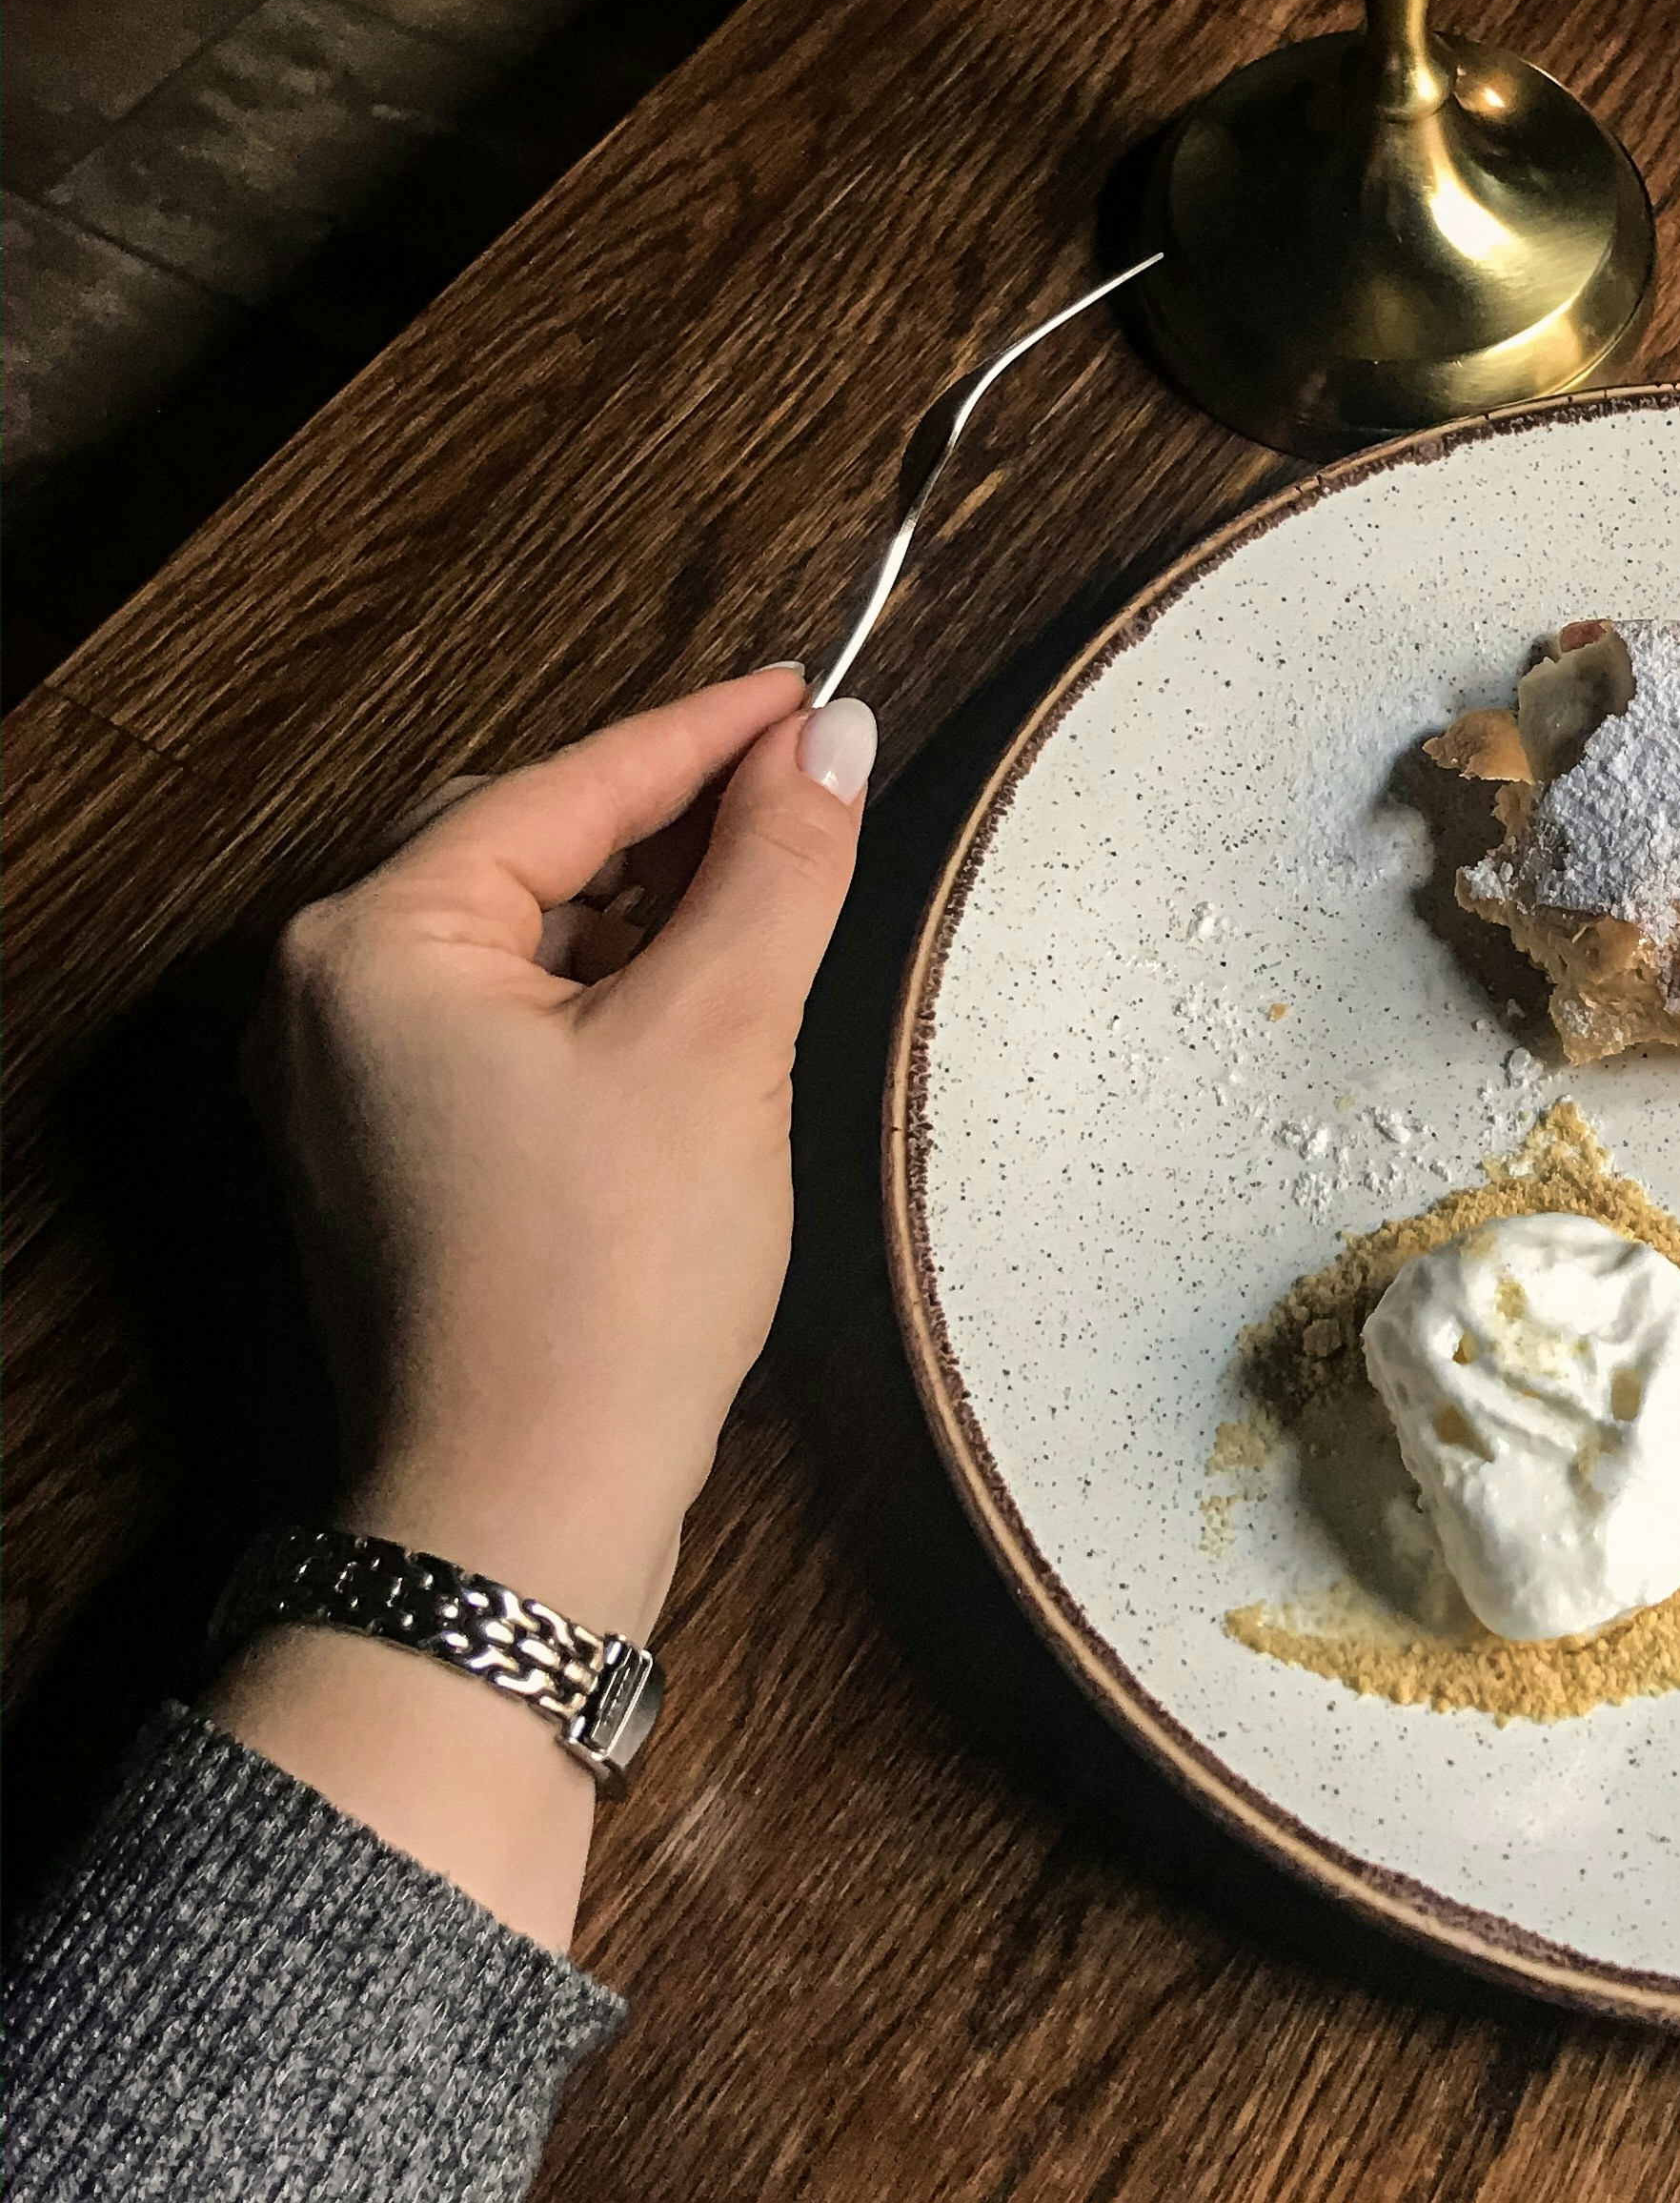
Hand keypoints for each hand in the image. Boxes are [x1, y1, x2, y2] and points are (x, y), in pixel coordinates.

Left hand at [214, 669, 873, 1945]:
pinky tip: (694, 1004)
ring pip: (521, 931)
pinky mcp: (387, 1151)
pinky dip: (602, 989)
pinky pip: (502, 1015)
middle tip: (810, 792)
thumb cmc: (604, 1287)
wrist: (523, 1510)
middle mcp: (323, 993)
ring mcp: (342, 1080)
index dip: (710, 731)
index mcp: (373, 940)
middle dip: (671, 816)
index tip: (817, 693)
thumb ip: (776, 866)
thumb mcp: (718, 1041)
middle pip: (528, 841)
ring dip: (643, 904)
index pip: (570, 783)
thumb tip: (833, 742)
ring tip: (769, 896)